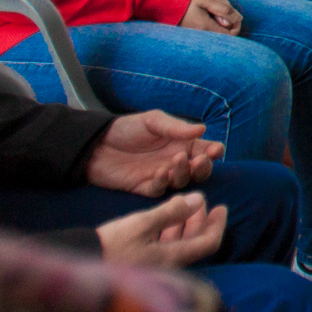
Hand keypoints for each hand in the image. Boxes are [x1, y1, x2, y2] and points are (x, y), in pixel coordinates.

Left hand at [87, 110, 224, 195]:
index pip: (204, 150)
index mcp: (181, 144)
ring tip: (176, 161)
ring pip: (182, 181)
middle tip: (199, 160)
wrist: (96, 143)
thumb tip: (203, 129)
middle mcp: (175, 162)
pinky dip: (162, 183)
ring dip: (183, 173)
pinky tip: (160, 172)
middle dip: (203, 167)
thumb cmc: (126, 128)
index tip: (215, 150)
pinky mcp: (144, 187)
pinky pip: (159, 190)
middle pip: (198, 171)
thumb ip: (176, 127)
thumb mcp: (153, 121)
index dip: (213, 152)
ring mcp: (161, 176)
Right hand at [95, 192, 226, 267]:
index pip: (209, 243)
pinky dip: (170, 230)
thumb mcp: (141, 224)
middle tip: (201, 200)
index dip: (218, 225)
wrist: (81, 263)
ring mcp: (156, 265)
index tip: (221, 207)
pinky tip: (165, 217)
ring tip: (185, 204)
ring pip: (180, 243)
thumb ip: (171, 212)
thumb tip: (199, 199)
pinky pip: (166, 246)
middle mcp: (169, 265)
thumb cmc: (112, 245)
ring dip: (185, 223)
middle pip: (195, 242)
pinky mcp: (143, 262)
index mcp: (174, 258)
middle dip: (200, 220)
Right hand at [180, 0, 241, 33]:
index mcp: (206, 27)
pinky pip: (208, 35)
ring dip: (220, 26)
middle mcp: (201, 36)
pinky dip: (212, 27)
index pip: (230, 35)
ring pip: (216, 36)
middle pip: (224, 37)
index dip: (236, 26)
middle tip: (226, 13)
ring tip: (214, 13)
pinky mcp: (192, 36)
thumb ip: (224, 9)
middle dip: (229, 26)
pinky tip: (208, 17)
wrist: (165, 3)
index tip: (235, 16)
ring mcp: (196, 37)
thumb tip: (238, 19)